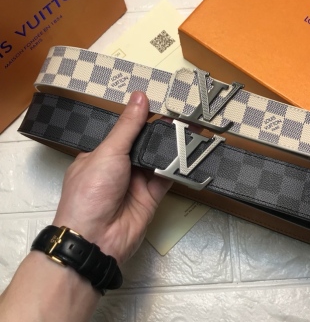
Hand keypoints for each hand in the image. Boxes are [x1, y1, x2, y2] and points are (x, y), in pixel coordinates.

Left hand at [52, 91, 172, 263]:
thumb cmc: (91, 192)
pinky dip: (178, 167)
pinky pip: (167, 178)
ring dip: (172, 147)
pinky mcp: (151, 196)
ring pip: (158, 159)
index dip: (142, 118)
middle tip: (183, 114)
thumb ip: (128, 127)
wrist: (95, 239)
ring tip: (191, 129)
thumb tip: (139, 97)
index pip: (125, 131)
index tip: (162, 104)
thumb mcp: (108, 152)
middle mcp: (119, 167)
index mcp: (102, 154)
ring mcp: (136, 182)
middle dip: (162, 132)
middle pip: (144, 144)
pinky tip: (189, 153)